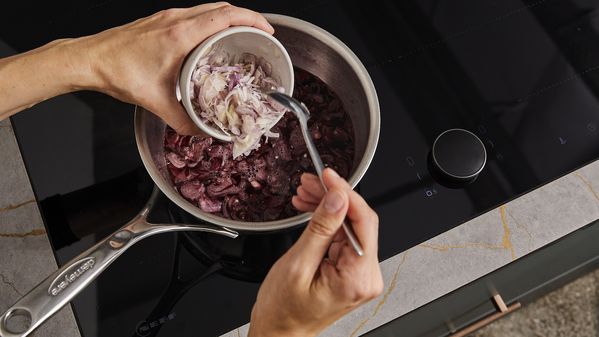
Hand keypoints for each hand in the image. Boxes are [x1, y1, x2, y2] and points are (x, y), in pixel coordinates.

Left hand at [74, 2, 273, 134]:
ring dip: (229, 17)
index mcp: (180, 34)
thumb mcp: (155, 102)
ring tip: (242, 35)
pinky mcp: (160, 19)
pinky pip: (195, 14)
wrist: (89, 59)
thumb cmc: (118, 74)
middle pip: (221, 7)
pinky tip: (213, 38)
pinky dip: (212, 20)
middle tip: (261, 33)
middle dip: (246, 17)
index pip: (225, 16)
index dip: (251, 20)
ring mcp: (167, 16)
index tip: (267, 30)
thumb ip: (183, 121)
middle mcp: (176, 19)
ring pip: (208, 8)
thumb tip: (202, 132)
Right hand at [248, 168, 383, 336]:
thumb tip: (338, 198)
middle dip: (333, 197)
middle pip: (358, 221)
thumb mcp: (298, 264)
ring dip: (328, 206)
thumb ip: (321, 228)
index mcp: (358, 278)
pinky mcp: (351, 270)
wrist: (279, 332)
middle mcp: (366, 277)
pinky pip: (343, 236)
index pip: (364, 221)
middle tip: (310, 181)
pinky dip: (327, 221)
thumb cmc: (284, 310)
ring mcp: (360, 274)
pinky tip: (311, 209)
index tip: (329, 176)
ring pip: (350, 225)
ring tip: (305, 193)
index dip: (346, 193)